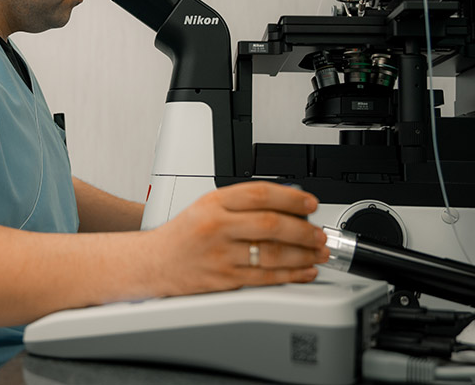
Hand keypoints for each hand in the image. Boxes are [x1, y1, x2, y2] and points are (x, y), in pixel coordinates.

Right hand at [146, 181, 328, 296]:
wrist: (155, 262)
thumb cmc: (184, 234)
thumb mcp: (208, 206)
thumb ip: (242, 204)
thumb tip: (288, 206)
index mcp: (214, 203)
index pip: (259, 194)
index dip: (291, 197)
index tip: (310, 203)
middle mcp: (216, 227)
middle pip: (270, 224)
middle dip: (303, 230)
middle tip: (319, 233)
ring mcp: (220, 255)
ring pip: (272, 253)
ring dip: (303, 254)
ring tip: (317, 252)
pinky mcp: (224, 280)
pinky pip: (265, 277)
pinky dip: (291, 275)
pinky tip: (303, 271)